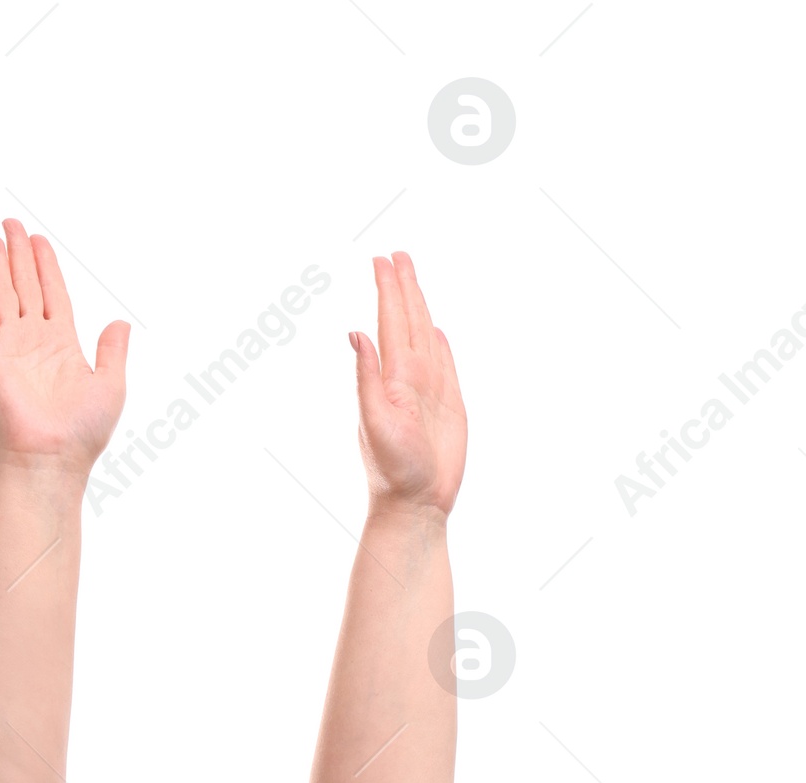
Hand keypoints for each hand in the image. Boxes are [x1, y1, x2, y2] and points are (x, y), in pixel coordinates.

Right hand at [0, 219, 128, 470]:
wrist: (52, 455)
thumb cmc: (82, 431)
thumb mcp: (112, 384)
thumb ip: (113, 350)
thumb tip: (120, 324)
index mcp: (62, 343)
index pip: (52, 292)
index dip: (46, 265)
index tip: (39, 241)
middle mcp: (35, 340)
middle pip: (25, 284)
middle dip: (19, 253)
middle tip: (12, 224)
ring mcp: (11, 347)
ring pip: (3, 294)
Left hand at [350, 252, 466, 514]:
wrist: (416, 505)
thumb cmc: (392, 471)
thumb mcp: (374, 422)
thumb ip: (366, 378)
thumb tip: (357, 333)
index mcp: (392, 377)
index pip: (389, 322)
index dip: (387, 291)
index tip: (381, 260)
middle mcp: (409, 378)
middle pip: (407, 321)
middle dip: (402, 288)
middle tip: (396, 255)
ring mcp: (429, 391)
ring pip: (425, 336)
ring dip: (419, 307)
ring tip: (413, 280)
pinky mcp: (449, 407)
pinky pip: (445, 366)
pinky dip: (439, 345)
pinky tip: (433, 331)